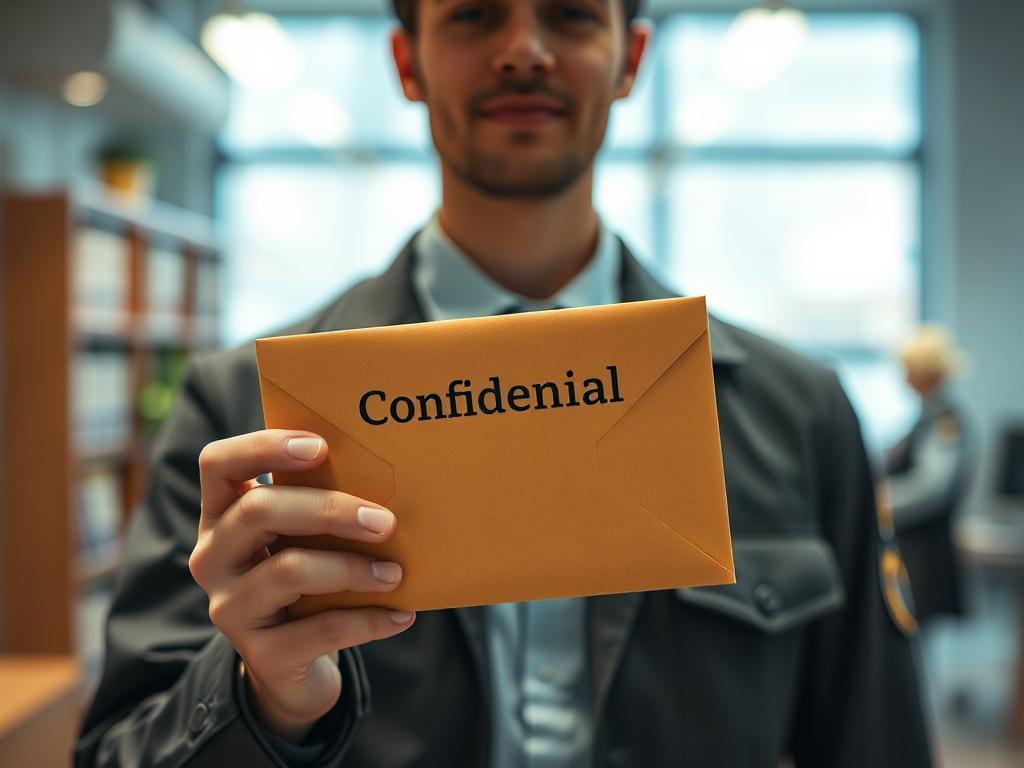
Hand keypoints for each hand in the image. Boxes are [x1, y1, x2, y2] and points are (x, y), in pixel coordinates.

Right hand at [188, 430, 414, 741]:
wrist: (293, 665)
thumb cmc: (307, 577)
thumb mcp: (303, 537)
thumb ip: (319, 504)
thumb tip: (391, 476)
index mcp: (220, 515)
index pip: (218, 464)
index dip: (264, 447)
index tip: (320, 446)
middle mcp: (212, 558)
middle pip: (259, 510)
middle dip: (329, 509)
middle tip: (385, 521)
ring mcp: (230, 608)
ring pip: (290, 570)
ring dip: (353, 568)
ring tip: (396, 573)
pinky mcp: (261, 654)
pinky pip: (320, 629)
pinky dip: (368, 619)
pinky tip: (401, 615)